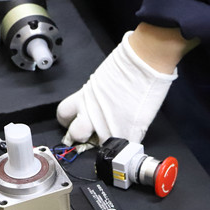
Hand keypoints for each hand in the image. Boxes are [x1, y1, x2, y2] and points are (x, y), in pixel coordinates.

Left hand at [57, 31, 179, 145]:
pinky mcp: (129, 133)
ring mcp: (109, 126)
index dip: (69, 120)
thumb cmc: (127, 64)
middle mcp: (92, 113)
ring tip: (111, 137)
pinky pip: (125, 147)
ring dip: (103, 144)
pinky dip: (128, 145)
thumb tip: (100, 103)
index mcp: (83, 98)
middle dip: (82, 136)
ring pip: (98, 147)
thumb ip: (96, 96)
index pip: (64, 115)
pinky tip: (131, 136)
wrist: (145, 62)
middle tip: (90, 133)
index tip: (74, 122)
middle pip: (75, 135)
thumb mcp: (101, 80)